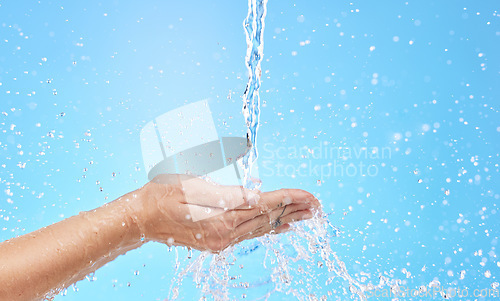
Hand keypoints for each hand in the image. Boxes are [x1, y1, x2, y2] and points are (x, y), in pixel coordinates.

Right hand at [128, 174, 319, 251]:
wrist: (140, 219)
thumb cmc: (161, 196)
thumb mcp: (191, 188)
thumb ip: (225, 194)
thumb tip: (256, 195)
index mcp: (220, 219)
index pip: (264, 206)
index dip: (288, 199)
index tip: (309, 195)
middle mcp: (225, 234)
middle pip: (268, 218)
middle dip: (294, 209)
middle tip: (318, 204)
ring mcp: (222, 241)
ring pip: (262, 228)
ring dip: (286, 219)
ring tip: (308, 214)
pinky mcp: (218, 241)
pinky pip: (250, 234)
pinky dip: (269, 228)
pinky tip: (282, 227)